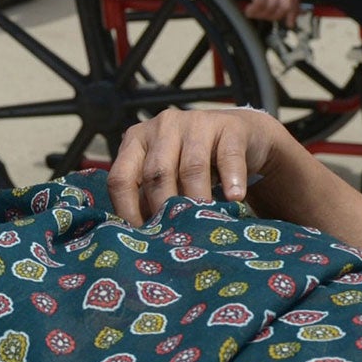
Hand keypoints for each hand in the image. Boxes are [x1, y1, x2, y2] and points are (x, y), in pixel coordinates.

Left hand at [107, 107, 292, 225]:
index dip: (126, 210)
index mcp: (136, 140)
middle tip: (174, 237)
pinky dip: (232, 179)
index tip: (139, 237)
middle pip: (156, 174)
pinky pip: (228, 156)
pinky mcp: (229, 126)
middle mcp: (161, 126)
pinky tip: (234, 199)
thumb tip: (139, 238)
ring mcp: (195, 122)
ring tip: (203, 223)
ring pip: (191, 167)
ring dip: (196, 199)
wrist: (241, 135)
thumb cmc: (193, 162)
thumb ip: (149, 197)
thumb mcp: (167, 175)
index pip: (120, 177)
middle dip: (164, 209)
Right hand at [221, 0, 297, 23]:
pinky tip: (247, 9)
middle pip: (284, 9)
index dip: (293, 15)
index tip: (290, 24)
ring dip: (259, 15)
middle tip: (260, 15)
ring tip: (251, 11)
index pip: (294, 2)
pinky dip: (253, 11)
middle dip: (272, 17)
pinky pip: (260, 5)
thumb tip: (277, 6)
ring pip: (271, 9)